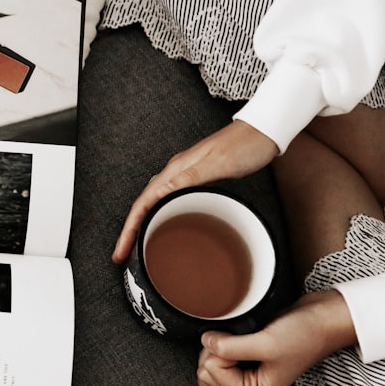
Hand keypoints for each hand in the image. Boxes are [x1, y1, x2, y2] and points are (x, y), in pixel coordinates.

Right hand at [111, 120, 278, 262]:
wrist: (263, 132)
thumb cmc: (245, 146)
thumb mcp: (218, 164)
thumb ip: (189, 178)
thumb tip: (160, 192)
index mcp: (176, 170)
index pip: (143, 203)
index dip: (129, 229)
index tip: (121, 249)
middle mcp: (176, 172)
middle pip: (143, 205)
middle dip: (130, 231)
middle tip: (123, 253)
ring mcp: (185, 175)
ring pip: (154, 204)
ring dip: (142, 225)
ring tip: (136, 245)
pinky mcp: (196, 179)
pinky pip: (170, 202)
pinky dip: (160, 217)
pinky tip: (163, 225)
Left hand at [196, 290, 356, 385]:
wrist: (322, 319)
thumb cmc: (305, 336)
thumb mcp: (266, 343)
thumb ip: (230, 347)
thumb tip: (205, 341)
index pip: (211, 372)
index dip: (225, 352)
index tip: (249, 345)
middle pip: (206, 370)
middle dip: (219, 350)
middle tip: (248, 341)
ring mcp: (244, 374)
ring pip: (209, 360)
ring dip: (222, 343)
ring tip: (250, 337)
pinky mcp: (243, 358)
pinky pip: (217, 351)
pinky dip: (225, 338)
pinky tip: (246, 335)